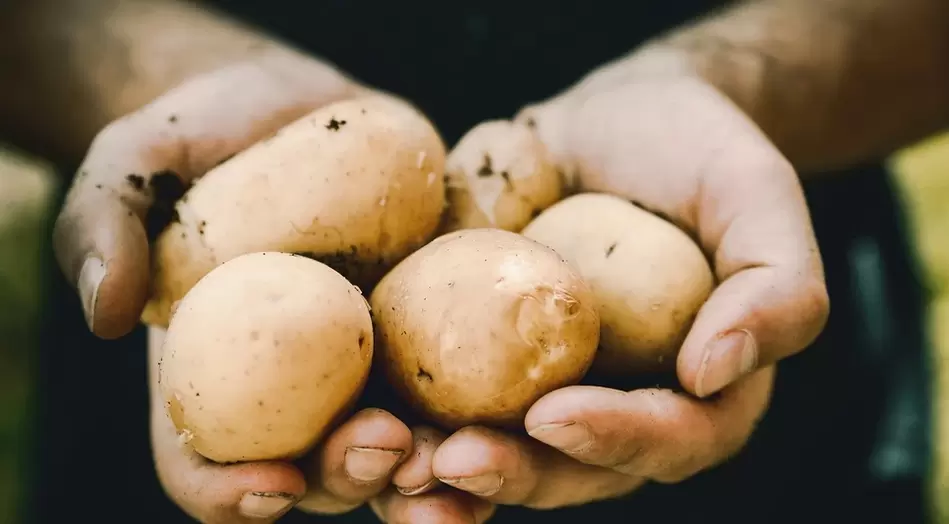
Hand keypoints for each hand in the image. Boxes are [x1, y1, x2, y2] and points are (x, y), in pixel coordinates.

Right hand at [53, 54, 487, 521]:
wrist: (290, 106)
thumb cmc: (200, 140)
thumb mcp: (134, 163)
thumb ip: (102, 224)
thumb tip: (104, 312)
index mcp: (213, 379)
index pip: (205, 465)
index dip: (230, 492)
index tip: (271, 484)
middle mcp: (295, 393)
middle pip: (318, 471)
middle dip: (352, 477)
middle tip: (386, 446)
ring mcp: (369, 366)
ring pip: (402, 446)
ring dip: (435, 467)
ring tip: (462, 448)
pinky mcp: (434, 328)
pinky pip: (465, 379)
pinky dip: (492, 401)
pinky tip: (526, 397)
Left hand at [430, 57, 827, 507]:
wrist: (614, 121)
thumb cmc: (696, 154)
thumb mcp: (757, 197)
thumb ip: (777, 286)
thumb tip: (715, 373)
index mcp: (696, 392)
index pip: (668, 440)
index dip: (616, 440)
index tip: (557, 416)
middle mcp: (615, 406)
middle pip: (570, 470)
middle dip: (514, 474)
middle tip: (456, 459)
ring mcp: (541, 387)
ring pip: (497, 456)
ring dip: (442, 475)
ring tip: (395, 461)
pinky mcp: (478, 358)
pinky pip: (439, 403)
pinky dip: (400, 422)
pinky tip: (359, 420)